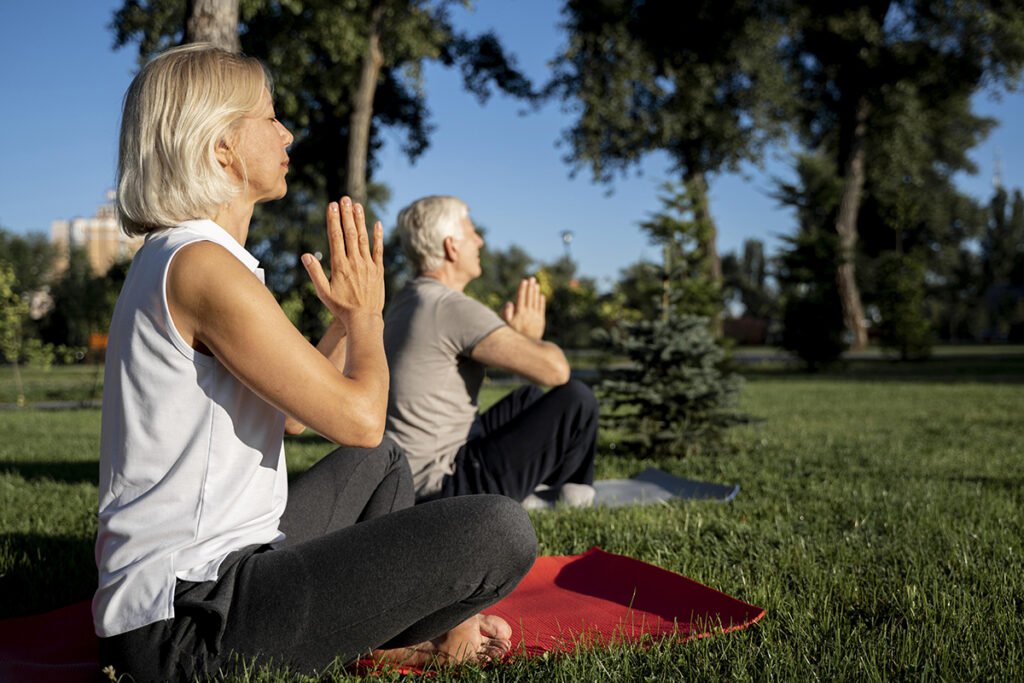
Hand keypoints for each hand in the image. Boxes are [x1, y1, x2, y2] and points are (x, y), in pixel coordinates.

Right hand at [301, 197, 384, 323]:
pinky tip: (377, 223)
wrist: (364, 319)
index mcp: (340, 265)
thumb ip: (315, 273)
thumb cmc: (341, 307)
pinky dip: (378, 236)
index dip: (333, 220)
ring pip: (363, 238)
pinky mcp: (378, 270)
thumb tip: (305, 256)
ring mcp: (368, 265)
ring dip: (360, 221)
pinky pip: (378, 250)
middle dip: (346, 214)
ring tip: (357, 205)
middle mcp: (354, 262)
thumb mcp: (323, 292)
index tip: (332, 205)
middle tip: (344, 198)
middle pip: (350, 233)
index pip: (336, 237)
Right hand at [500, 276, 545, 339]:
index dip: (522, 288)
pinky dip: (541, 302)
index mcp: (519, 313)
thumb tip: (510, 302)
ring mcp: (536, 317)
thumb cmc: (512, 334)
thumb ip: (506, 312)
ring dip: (536, 292)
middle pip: (529, 297)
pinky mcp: (541, 322)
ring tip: (536, 284)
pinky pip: (541, 309)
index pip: (521, 298)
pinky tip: (541, 296)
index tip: (524, 280)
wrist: (526, 348)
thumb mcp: (505, 324)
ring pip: (536, 302)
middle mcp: (528, 314)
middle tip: (532, 278)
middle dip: (530, 287)